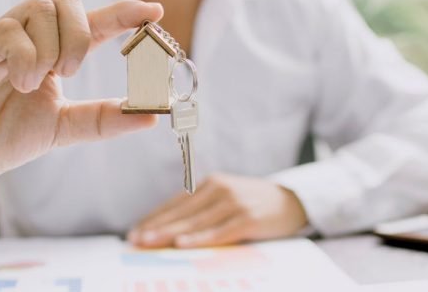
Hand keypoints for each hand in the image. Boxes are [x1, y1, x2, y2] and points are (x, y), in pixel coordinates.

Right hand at [0, 0, 163, 239]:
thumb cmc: (2, 137)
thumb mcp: (64, 129)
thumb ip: (103, 119)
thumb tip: (150, 115)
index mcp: (50, 53)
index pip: (91, 23)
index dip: (123, 13)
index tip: (154, 11)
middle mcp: (28, 39)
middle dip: (81, 32)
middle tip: (70, 73)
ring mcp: (1, 41)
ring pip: (40, 8)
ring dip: (52, 47)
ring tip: (37, 83)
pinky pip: (8, 31)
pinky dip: (25, 58)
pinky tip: (19, 84)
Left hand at [128, 174, 307, 247]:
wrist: (293, 201)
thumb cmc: (253, 204)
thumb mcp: (226, 199)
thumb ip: (202, 210)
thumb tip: (168, 231)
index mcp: (210, 184)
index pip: (175, 204)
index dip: (153, 218)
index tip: (134, 231)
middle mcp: (219, 189)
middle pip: (181, 213)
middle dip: (155, 227)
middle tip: (135, 239)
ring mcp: (234, 203)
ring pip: (195, 222)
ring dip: (170, 234)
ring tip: (149, 242)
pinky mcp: (248, 218)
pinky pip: (219, 231)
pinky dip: (200, 238)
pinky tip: (183, 244)